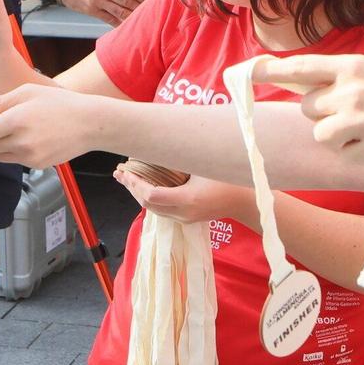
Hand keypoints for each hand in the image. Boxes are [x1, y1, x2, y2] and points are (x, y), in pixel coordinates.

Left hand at [0, 84, 106, 166]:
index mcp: (16, 120)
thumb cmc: (62, 103)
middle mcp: (20, 142)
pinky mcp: (37, 165)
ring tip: (12, 130)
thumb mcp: (27, 92)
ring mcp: (29, 156)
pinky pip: (14, 160)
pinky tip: (26, 138)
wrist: (91, 123)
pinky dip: (12, 151)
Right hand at [58, 0, 148, 24]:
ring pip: (120, 11)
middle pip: (126, 0)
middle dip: (141, 6)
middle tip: (153, 10)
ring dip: (134, 16)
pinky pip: (110, 19)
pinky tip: (131, 26)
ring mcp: (96, 1)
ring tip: (146, 19)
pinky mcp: (92, 11)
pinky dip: (121, 23)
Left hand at [116, 168, 249, 224]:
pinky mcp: (186, 220)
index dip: (135, 184)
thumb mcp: (204, 165)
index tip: (125, 171)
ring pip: (152, 209)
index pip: (151, 195)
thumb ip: (182, 159)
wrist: (244, 202)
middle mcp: (183, 214)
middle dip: (131, 188)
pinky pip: (161, 210)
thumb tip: (159, 144)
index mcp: (188, 200)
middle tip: (119, 172)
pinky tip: (143, 186)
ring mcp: (184, 220)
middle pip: (148, 204)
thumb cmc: (228, 179)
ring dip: (137, 194)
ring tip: (125, 178)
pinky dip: (149, 198)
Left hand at [262, 54, 363, 164]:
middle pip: (308, 108)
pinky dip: (357, 154)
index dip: (272, 72)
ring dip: (337, 137)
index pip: (303, 68)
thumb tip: (308, 87)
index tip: (249, 73)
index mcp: (354, 67)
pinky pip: (344, 155)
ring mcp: (361, 120)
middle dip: (322, 114)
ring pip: (321, 135)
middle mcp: (353, 91)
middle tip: (352, 114)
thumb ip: (345, 76)